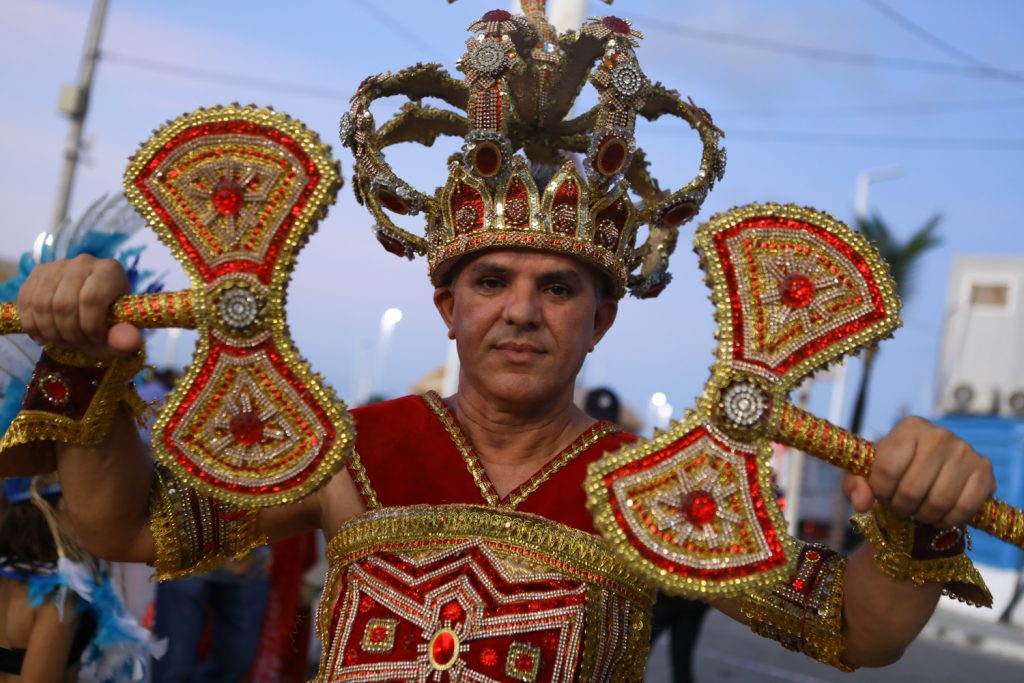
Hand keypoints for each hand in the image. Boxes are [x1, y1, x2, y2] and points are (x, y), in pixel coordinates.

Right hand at [16, 254, 140, 358]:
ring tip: (62, 340)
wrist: (92, 309)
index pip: (91, 299)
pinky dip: (32, 325)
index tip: (96, 338)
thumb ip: (126, 340)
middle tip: (76, 343)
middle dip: (68, 333)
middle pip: (64, 304)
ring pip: (41, 304)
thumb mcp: (120, 334)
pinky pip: (25, 303)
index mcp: (110, 270)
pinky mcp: (37, 273)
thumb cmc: (109, 321)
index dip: (90, 325)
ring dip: (49, 331)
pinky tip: (45, 335)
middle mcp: (83, 262)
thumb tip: (128, 341)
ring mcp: (57, 265)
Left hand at [842, 416, 995, 526]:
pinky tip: (939, 514)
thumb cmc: (894, 471)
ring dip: (923, 515)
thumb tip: (861, 503)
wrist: (932, 473)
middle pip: (912, 489)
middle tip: (901, 505)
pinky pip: (963, 509)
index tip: (882, 493)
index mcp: (909, 427)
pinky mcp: (984, 471)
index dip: (881, 491)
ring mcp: (965, 451)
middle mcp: (940, 434)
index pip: (887, 469)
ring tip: (918, 510)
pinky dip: (947, 520)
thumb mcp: (867, 474)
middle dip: (901, 506)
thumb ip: (854, 485)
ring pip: (938, 502)